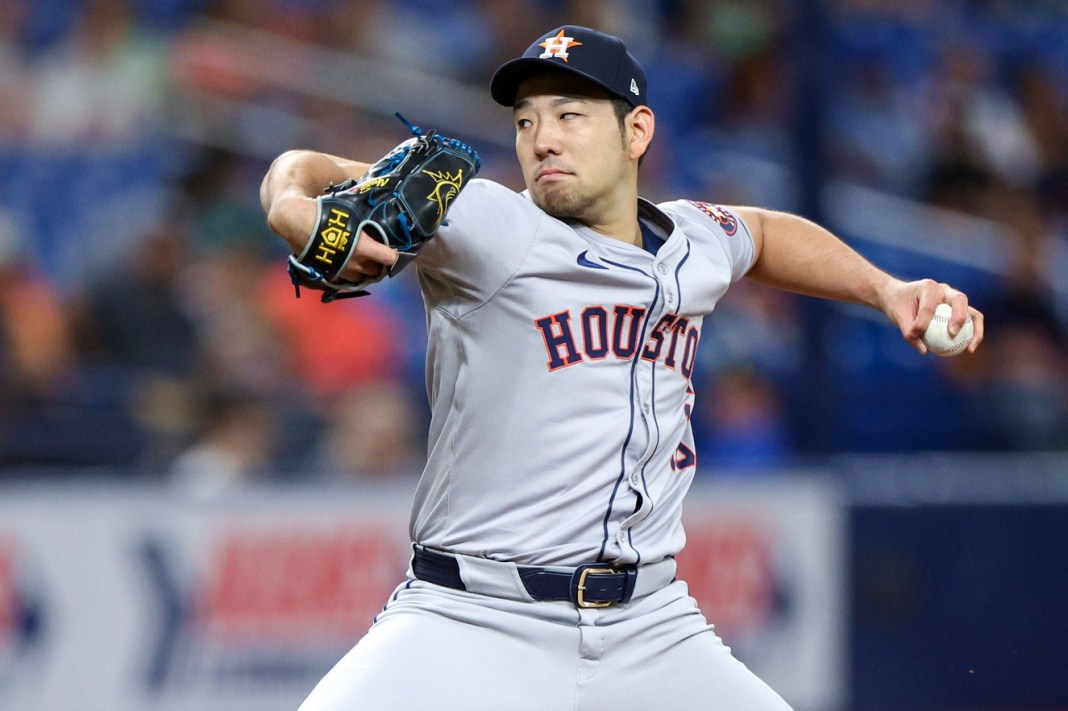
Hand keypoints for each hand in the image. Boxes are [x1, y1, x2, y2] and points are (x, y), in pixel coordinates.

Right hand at [267, 194, 398, 279]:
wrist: (291, 217)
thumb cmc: (322, 206)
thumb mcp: (347, 197)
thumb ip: (366, 191)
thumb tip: (382, 176)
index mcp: (362, 246)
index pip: (389, 258)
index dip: (394, 254)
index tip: (396, 249)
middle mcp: (353, 262)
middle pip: (376, 270)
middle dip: (379, 262)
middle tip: (380, 250)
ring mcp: (340, 271)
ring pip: (361, 277)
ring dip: (364, 269)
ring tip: (365, 258)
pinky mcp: (327, 273)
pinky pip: (345, 280)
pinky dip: (349, 274)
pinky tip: (349, 263)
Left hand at [881, 279, 984, 354]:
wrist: (898, 297)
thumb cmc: (898, 304)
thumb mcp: (898, 316)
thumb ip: (909, 332)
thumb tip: (924, 351)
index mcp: (928, 287)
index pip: (929, 306)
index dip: (922, 322)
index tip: (915, 334)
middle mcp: (945, 290)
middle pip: (960, 300)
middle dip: (959, 316)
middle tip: (952, 333)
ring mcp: (954, 301)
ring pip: (972, 312)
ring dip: (975, 330)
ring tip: (970, 348)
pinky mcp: (958, 311)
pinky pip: (969, 323)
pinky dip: (971, 335)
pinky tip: (967, 350)